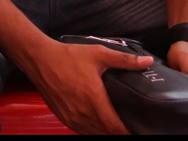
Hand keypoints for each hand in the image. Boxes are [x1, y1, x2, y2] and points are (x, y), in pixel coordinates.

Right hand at [25, 39, 151, 133]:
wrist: (39, 58)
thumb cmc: (67, 56)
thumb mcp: (98, 54)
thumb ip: (124, 60)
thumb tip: (148, 61)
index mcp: (93, 99)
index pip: (116, 127)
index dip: (129, 131)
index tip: (139, 128)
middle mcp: (82, 112)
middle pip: (107, 133)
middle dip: (119, 131)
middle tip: (130, 125)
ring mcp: (71, 117)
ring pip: (94, 134)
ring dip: (106, 132)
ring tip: (116, 126)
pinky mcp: (63, 117)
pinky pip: (82, 131)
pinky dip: (93, 131)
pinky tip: (99, 124)